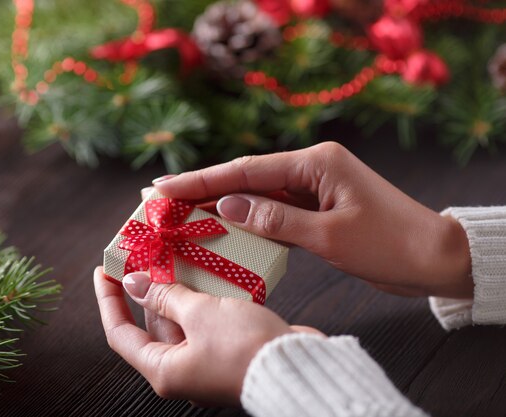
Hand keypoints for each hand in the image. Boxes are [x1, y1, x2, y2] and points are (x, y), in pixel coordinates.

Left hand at [93, 267, 320, 405]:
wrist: (298, 366)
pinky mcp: (226, 353)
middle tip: (144, 252)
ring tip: (172, 254)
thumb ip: (165, 296)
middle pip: (152, 323)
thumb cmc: (245, 346)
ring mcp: (205, 362)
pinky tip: (204, 272)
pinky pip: (204, 322)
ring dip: (177, 289)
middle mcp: (181, 370)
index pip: (119, 333)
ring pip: (181, 320)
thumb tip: (135, 283)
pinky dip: (201, 298)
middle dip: (148, 287)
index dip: (109, 300)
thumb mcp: (198, 313)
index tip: (104, 271)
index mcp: (163, 369)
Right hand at [153, 142, 472, 297]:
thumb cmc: (389, 245)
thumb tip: (227, 205)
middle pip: (247, 177)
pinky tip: (223, 227)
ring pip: (258, 195)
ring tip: (181, 211)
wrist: (432, 259)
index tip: (164, 185)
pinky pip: (274, 212)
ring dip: (222, 204)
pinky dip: (248, 221)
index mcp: (316, 163)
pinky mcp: (318, 209)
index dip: (202, 178)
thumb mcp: (328, 235)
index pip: (247, 170)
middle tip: (161, 196)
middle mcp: (312, 169)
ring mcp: (315, 189)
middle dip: (205, 188)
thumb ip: (275, 219)